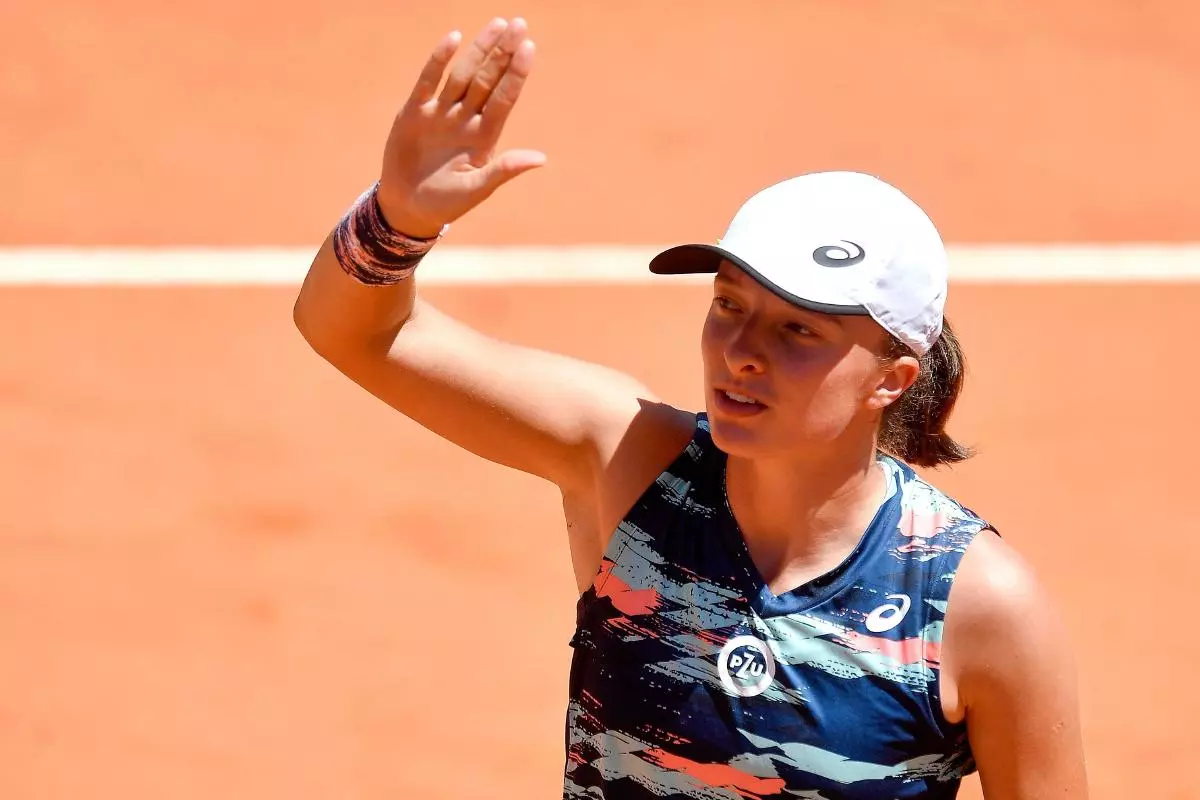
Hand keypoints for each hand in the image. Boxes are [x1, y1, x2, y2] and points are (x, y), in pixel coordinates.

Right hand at [375, 17, 544, 237]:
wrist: (407, 208)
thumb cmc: (446, 203)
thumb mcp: (476, 190)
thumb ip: (504, 170)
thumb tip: (541, 159)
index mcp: (484, 138)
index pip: (504, 99)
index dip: (516, 74)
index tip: (529, 47)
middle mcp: (466, 119)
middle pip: (488, 80)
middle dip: (502, 53)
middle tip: (519, 24)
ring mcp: (441, 113)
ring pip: (463, 75)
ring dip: (479, 50)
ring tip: (498, 25)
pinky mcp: (415, 112)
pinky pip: (429, 81)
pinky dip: (439, 60)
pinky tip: (454, 38)